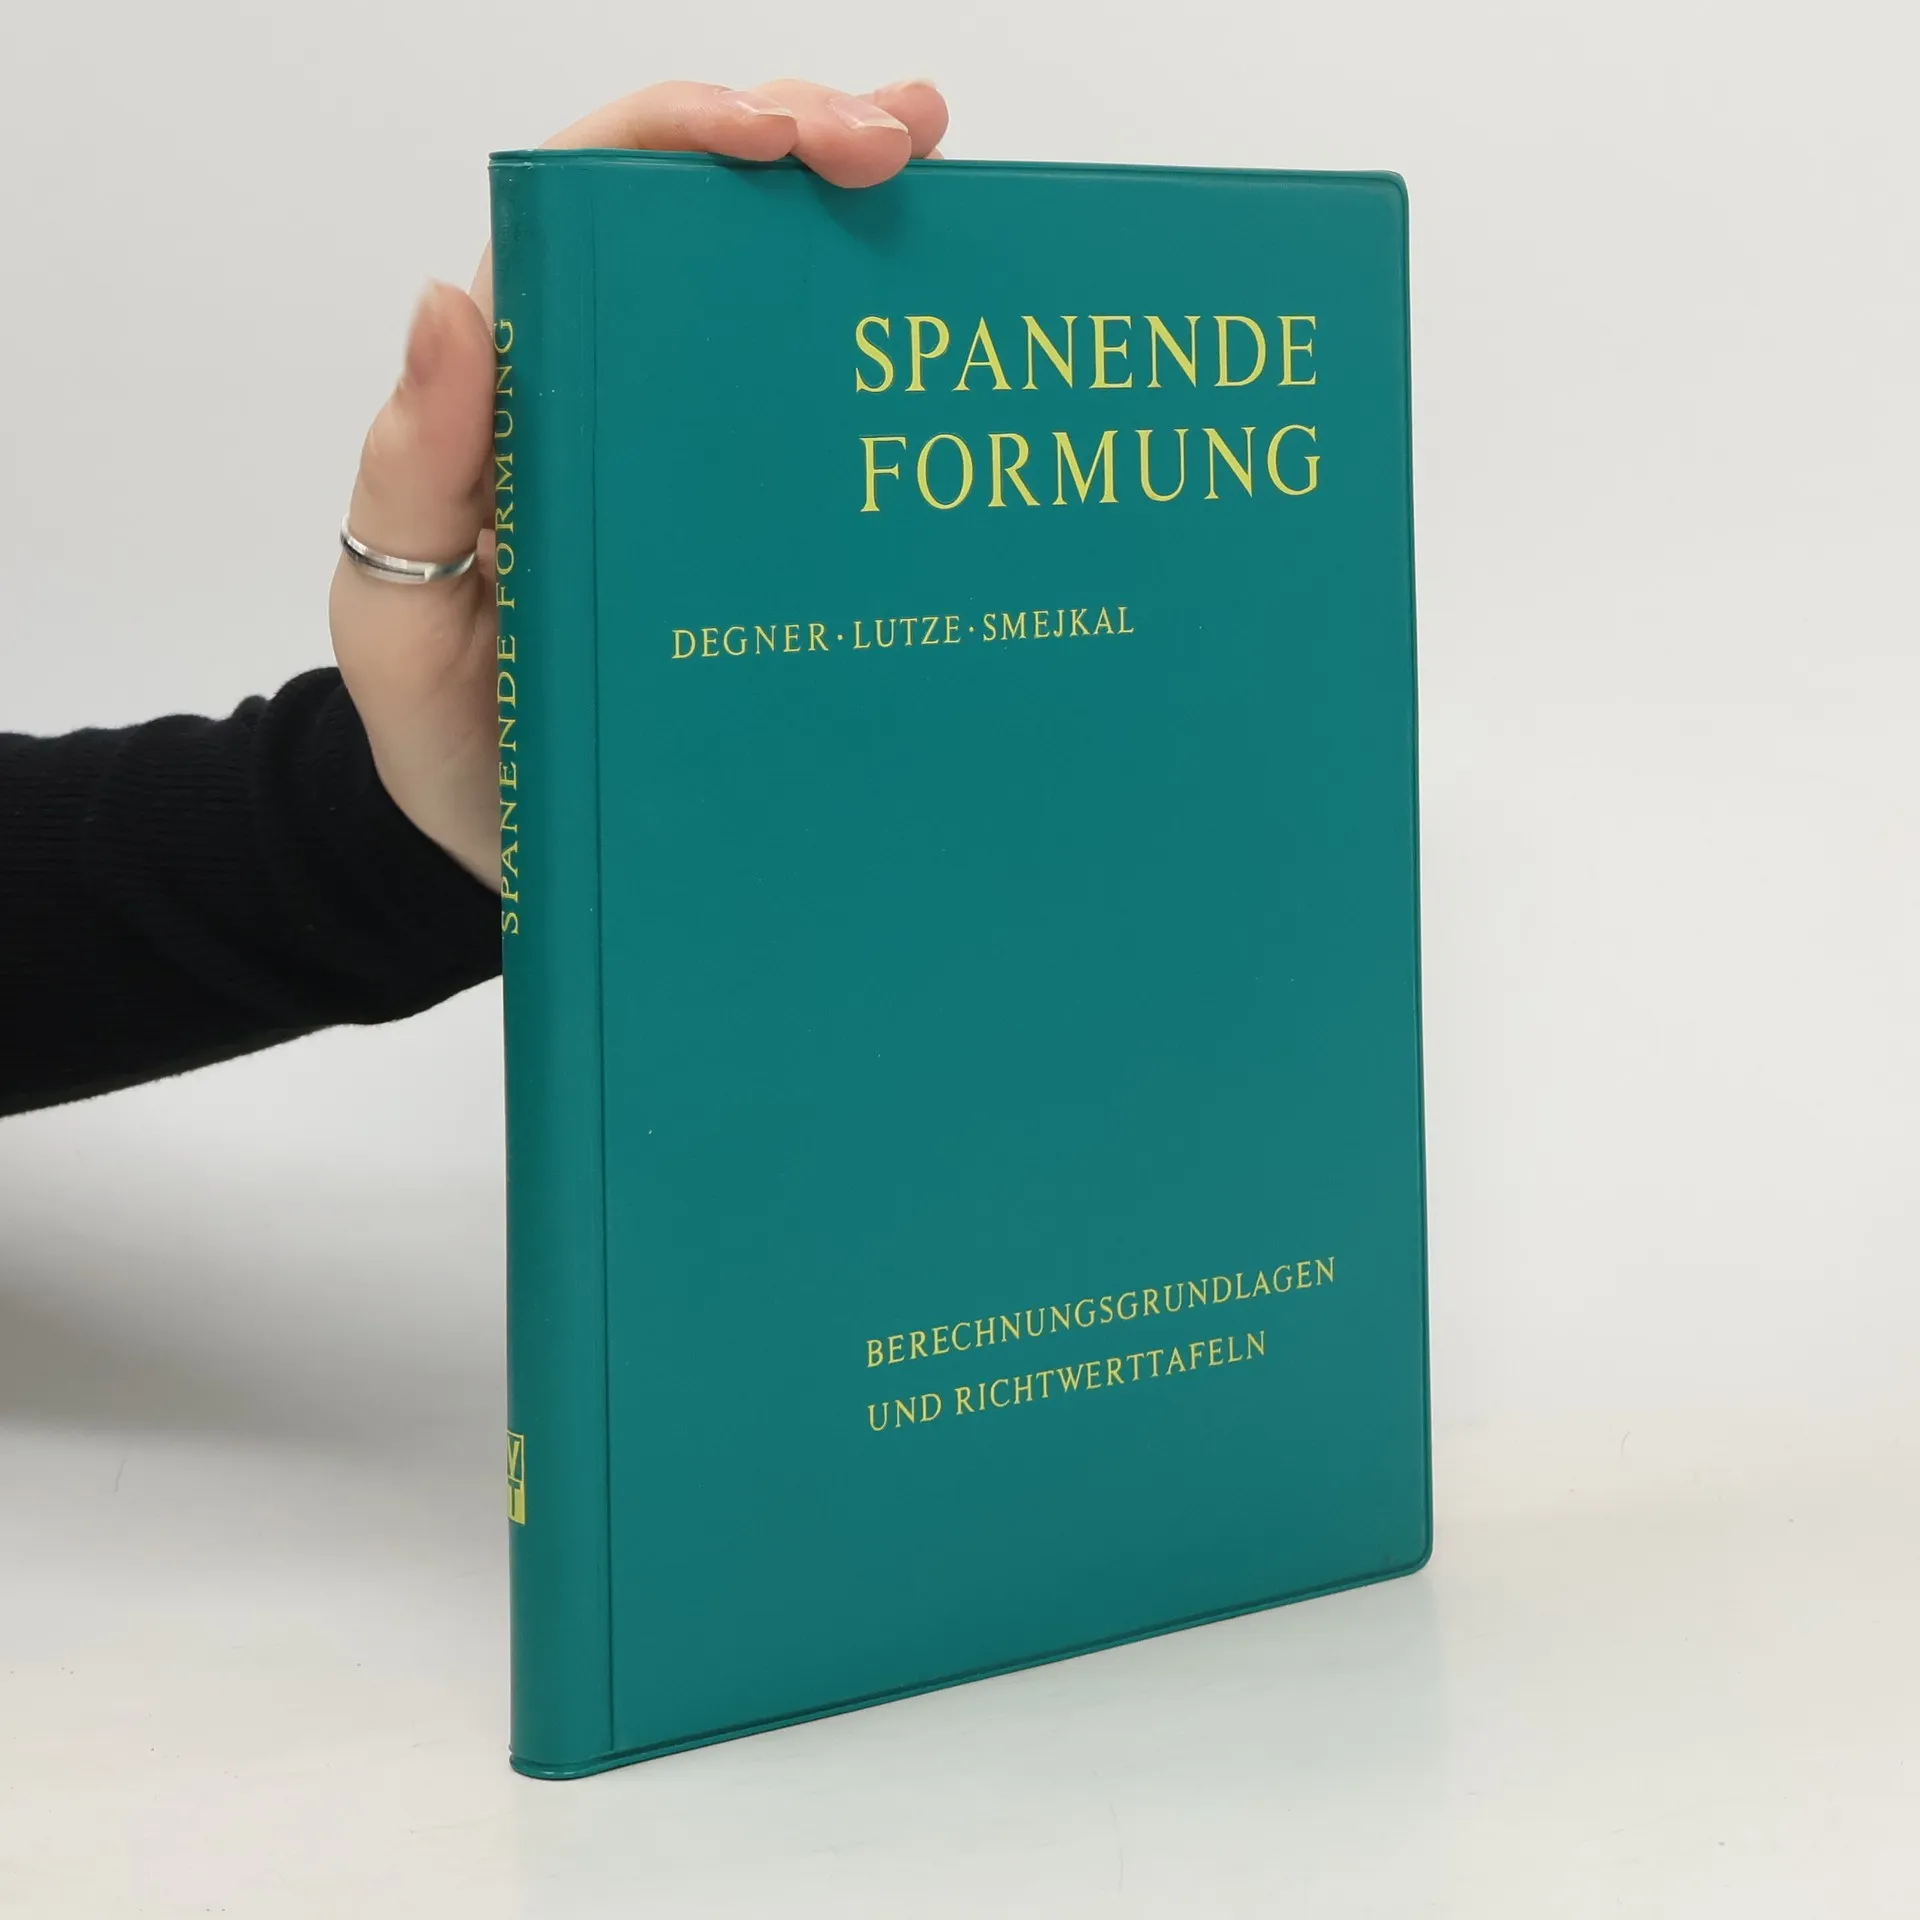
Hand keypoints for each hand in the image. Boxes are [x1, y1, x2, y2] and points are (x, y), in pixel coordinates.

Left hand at [329, 79, 948, 888]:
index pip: (591, 206)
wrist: (525, 856)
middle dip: (803, 138)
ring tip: (947, 171)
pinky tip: (963, 319)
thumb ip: (411, 487)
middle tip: (904, 139)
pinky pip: (826, 419)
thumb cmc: (455, 745)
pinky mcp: (763, 528)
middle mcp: (618, 396)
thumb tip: (449, 301)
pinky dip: (892, 353)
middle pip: (703, 216)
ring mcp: (698, 456)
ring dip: (864, 211)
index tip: (778, 139)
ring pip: (777, 292)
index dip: (682, 138)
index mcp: (525, 395)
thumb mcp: (400, 631)